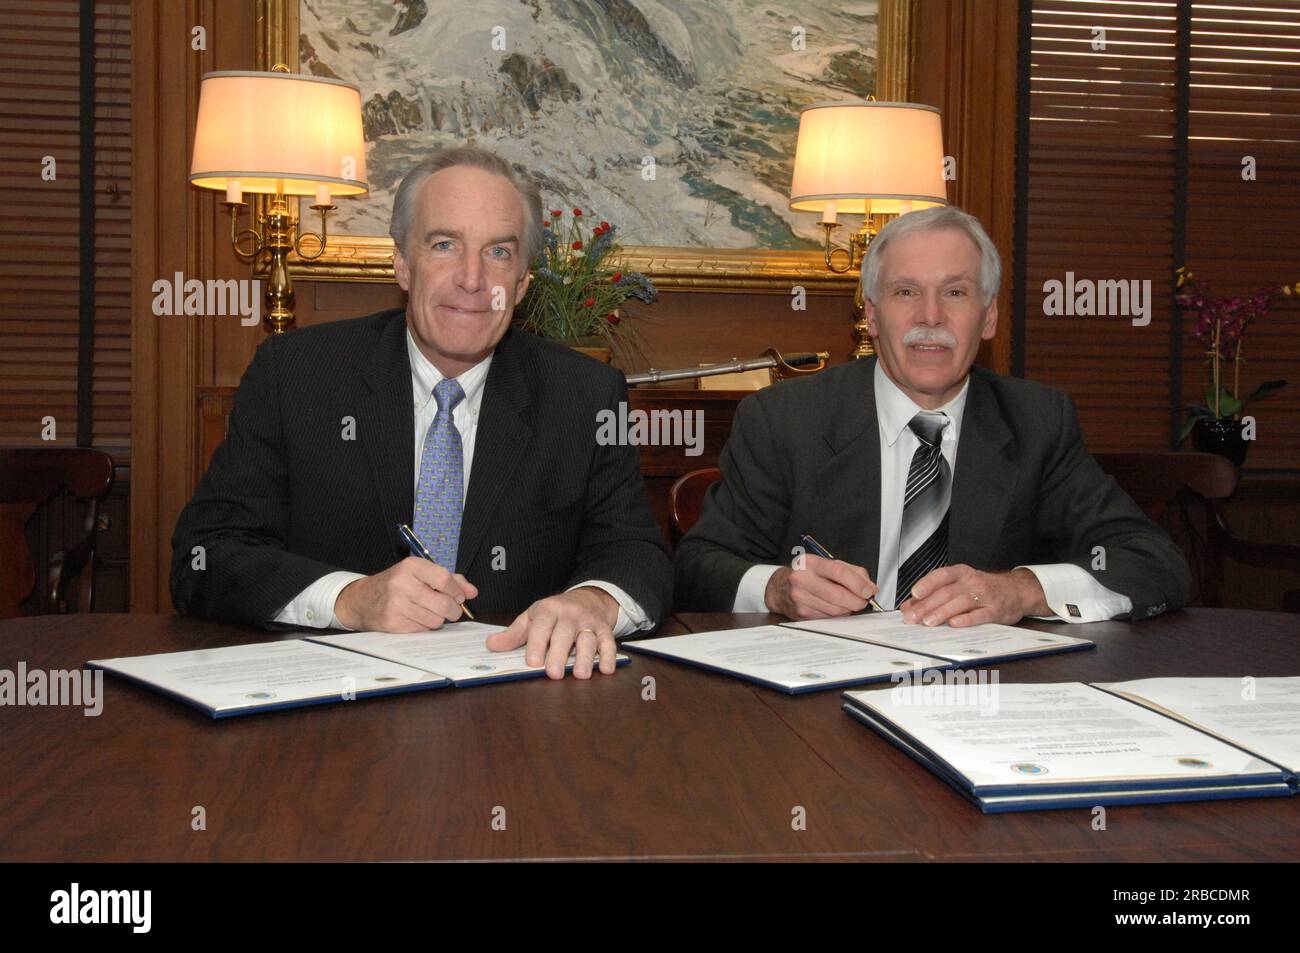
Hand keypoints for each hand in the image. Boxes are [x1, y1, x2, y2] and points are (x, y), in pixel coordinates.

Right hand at [334, 558, 477, 632]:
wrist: (362, 600)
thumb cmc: (397, 584)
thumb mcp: (420, 573)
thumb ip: (450, 579)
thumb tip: (472, 591)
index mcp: (411, 566)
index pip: (444, 579)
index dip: (457, 591)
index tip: (459, 597)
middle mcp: (402, 583)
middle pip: (443, 604)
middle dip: (453, 611)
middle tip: (451, 610)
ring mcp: (395, 605)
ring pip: (435, 620)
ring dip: (438, 620)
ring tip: (430, 613)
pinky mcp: (392, 623)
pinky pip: (422, 630)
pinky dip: (424, 627)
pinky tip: (416, 619)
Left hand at [485, 587, 618, 679]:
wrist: (587, 598)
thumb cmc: (554, 613)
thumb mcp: (532, 618)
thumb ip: (514, 634)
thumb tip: (491, 645)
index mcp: (548, 610)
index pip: (542, 625)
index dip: (537, 643)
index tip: (533, 662)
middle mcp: (570, 615)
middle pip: (565, 634)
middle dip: (560, 654)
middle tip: (553, 674)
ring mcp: (589, 622)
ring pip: (588, 639)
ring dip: (586, 658)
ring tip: (580, 675)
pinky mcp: (605, 630)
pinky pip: (609, 642)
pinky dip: (609, 656)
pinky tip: (605, 669)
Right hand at [764, 555, 877, 618]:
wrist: (779, 588)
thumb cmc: (808, 575)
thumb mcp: (827, 565)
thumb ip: (852, 572)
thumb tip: (870, 587)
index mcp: (810, 562)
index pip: (838, 572)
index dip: (858, 583)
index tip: (868, 591)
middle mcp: (802, 579)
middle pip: (838, 594)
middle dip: (856, 601)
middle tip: (863, 601)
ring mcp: (800, 598)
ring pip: (835, 610)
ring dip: (848, 609)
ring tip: (848, 603)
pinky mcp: (801, 613)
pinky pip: (828, 617)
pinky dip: (837, 615)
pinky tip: (835, 607)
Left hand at [900, 565, 1047, 627]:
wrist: (1017, 591)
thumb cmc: (984, 588)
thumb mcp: (961, 584)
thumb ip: (936, 593)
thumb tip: (910, 605)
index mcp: (961, 573)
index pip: (941, 575)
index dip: (927, 584)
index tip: (914, 594)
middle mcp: (972, 582)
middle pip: (946, 592)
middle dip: (927, 605)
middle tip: (912, 616)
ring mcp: (984, 596)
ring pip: (960, 602)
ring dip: (942, 612)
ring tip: (928, 622)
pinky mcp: (995, 610)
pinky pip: (979, 615)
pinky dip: (966, 620)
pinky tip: (954, 624)